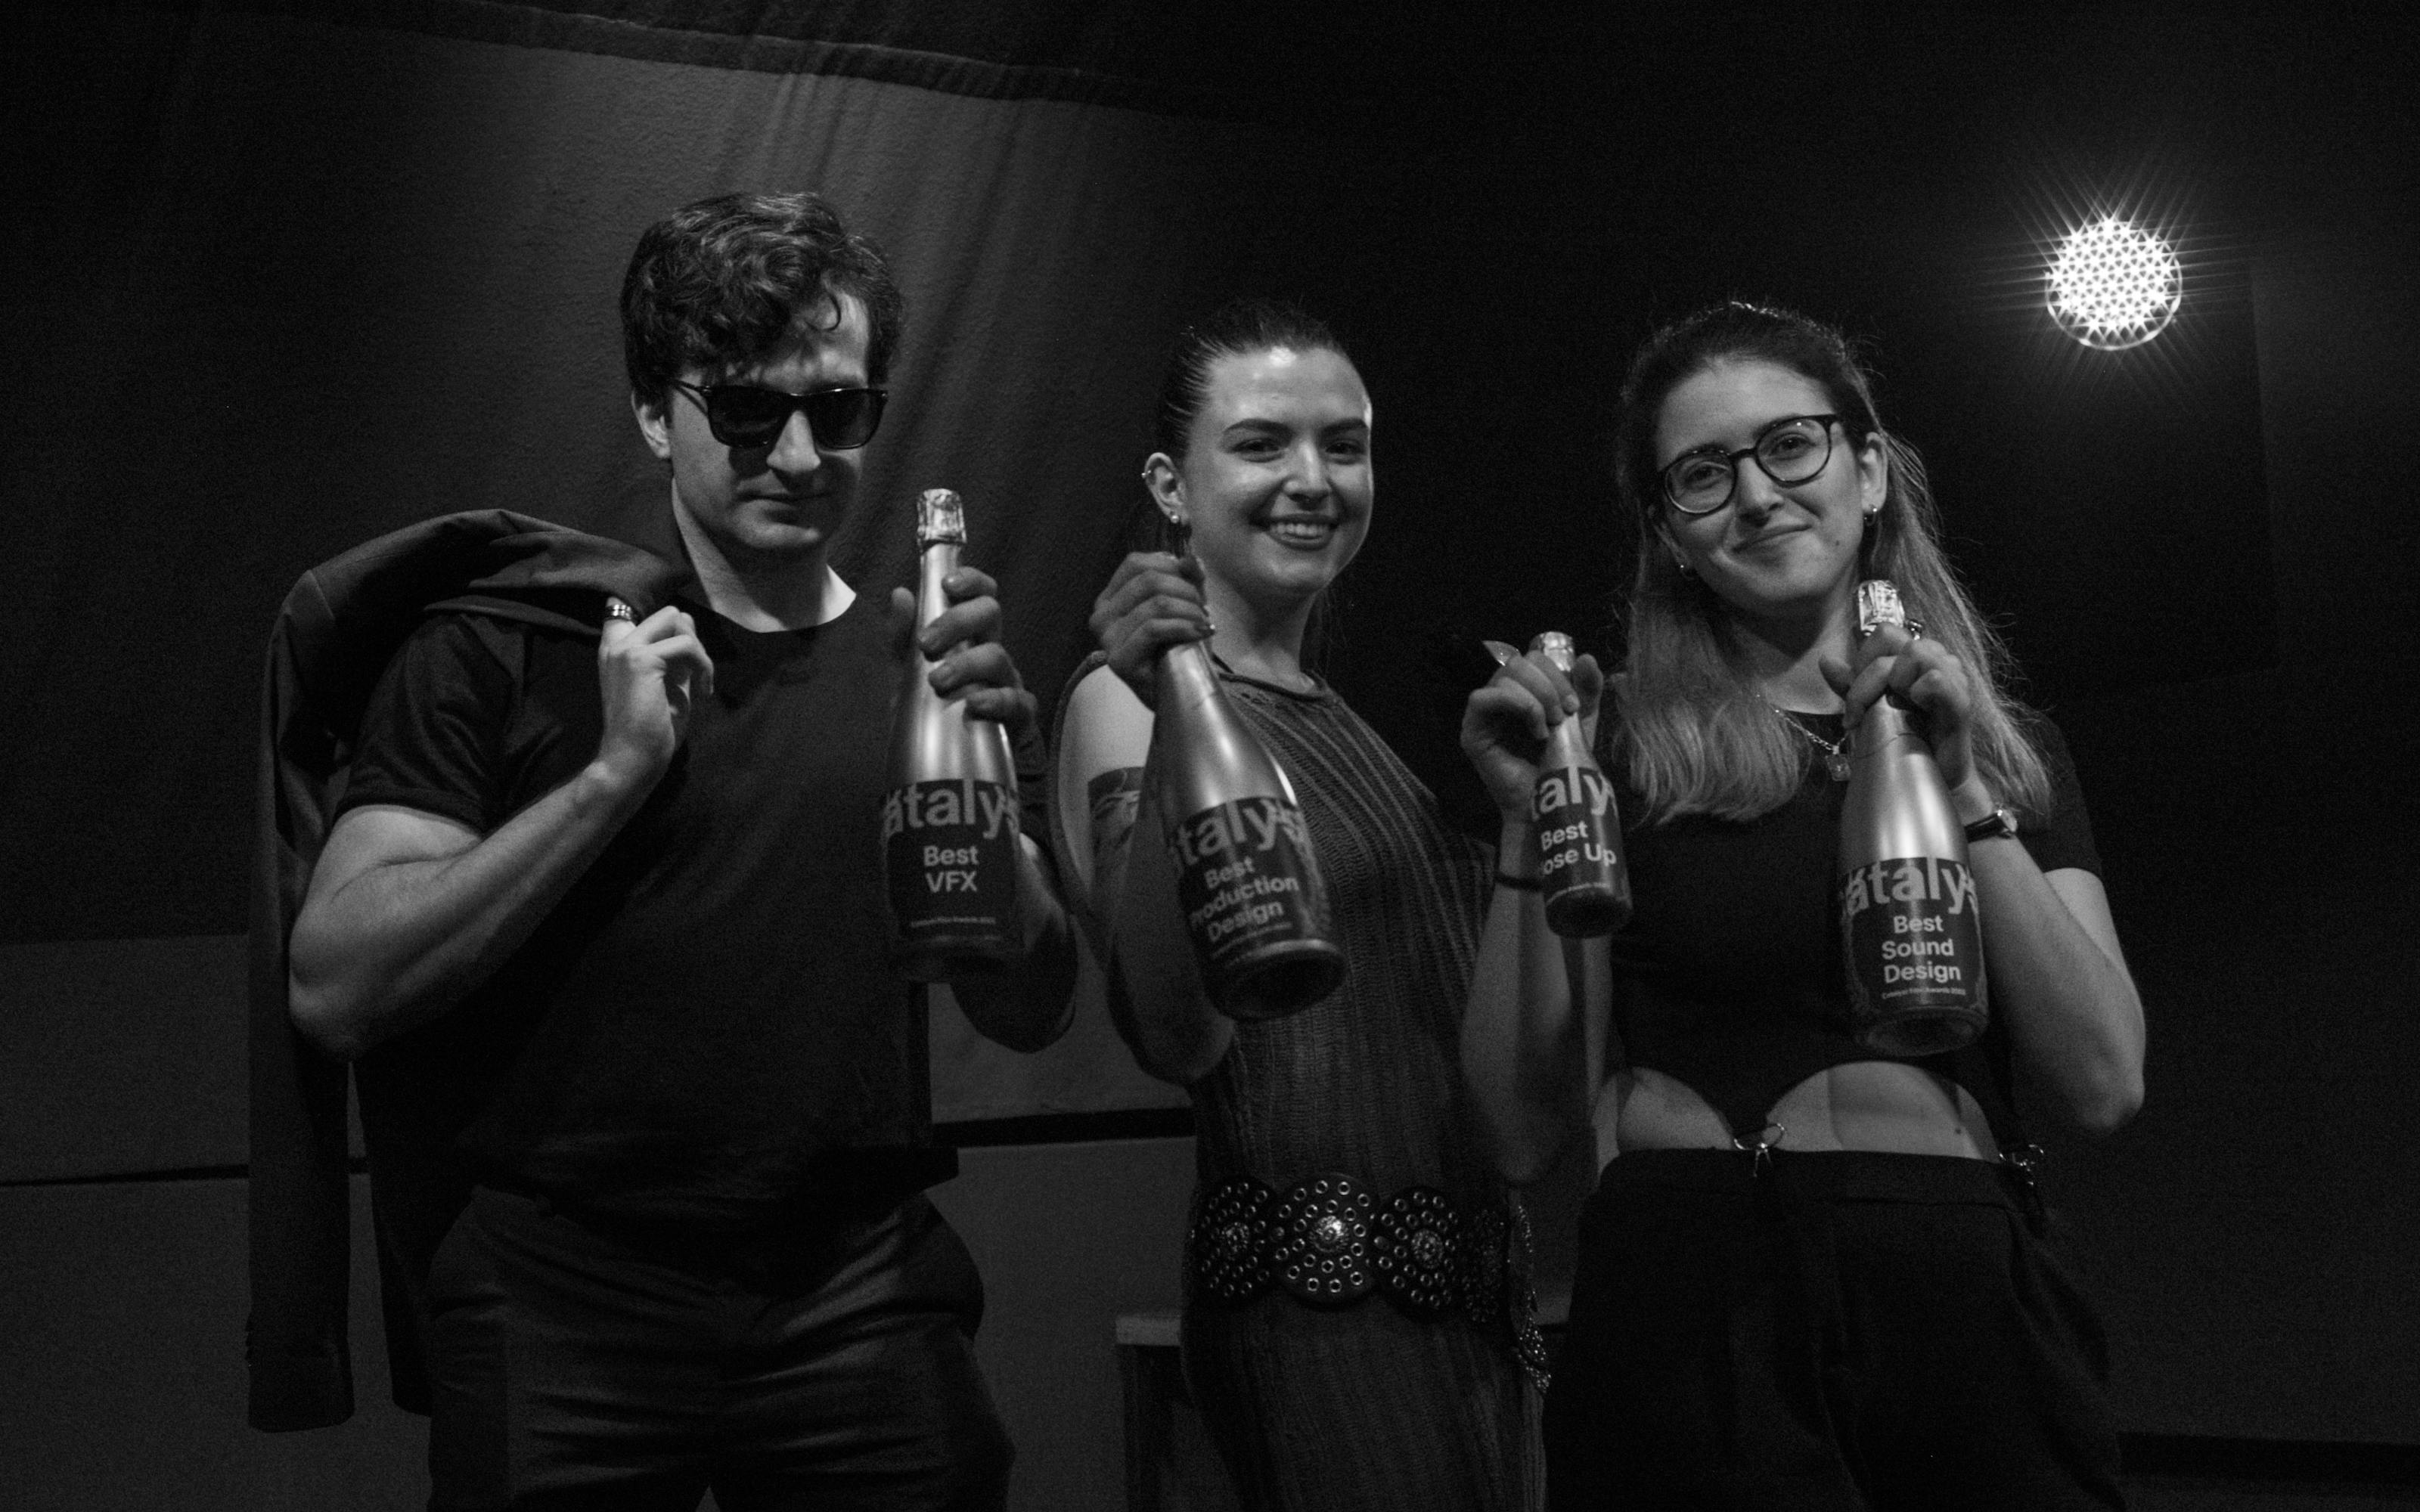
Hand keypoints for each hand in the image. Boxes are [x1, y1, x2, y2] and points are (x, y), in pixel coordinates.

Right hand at [594, 599, 713, 790]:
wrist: (633, 759)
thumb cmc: (651, 729)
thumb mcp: (668, 683)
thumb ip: (674, 656)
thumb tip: (689, 631)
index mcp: (617, 648)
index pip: (633, 607)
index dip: (667, 621)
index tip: (684, 647)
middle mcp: (617, 642)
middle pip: (668, 612)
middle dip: (692, 637)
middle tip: (698, 671)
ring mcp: (626, 649)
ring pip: (677, 619)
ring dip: (700, 650)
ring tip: (702, 682)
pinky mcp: (641, 659)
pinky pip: (686, 644)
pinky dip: (703, 665)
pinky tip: (703, 689)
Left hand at [892, 566, 1036, 735]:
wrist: (949, 763)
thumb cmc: (933, 708)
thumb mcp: (906, 673)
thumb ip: (900, 638)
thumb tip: (900, 594)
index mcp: (970, 636)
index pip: (981, 594)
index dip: (971, 581)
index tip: (947, 584)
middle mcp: (991, 651)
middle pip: (991, 613)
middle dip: (957, 621)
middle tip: (925, 644)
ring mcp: (1007, 681)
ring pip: (997, 656)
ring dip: (966, 664)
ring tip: (937, 682)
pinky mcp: (1017, 716)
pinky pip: (1017, 701)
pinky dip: (996, 700)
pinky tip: (974, 704)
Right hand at [1087, 551, 1212, 708]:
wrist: (1181, 693)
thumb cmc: (1179, 647)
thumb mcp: (1185, 604)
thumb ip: (1187, 578)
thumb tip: (1189, 558)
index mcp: (1110, 599)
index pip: (1136, 563)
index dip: (1170, 565)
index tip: (1193, 584)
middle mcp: (1101, 616)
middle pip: (1148, 580)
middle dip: (1186, 590)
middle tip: (1203, 609)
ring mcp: (1107, 639)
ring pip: (1156, 603)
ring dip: (1190, 610)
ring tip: (1203, 624)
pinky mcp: (1119, 660)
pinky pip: (1155, 628)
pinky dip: (1184, 627)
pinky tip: (1200, 633)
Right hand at [1460, 641, 1603, 816]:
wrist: (1550, 802)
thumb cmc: (1562, 764)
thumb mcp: (1581, 721)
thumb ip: (1586, 690)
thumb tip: (1587, 657)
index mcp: (1524, 690)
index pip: (1534, 658)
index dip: (1557, 674)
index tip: (1573, 705)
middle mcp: (1501, 696)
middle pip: (1519, 662)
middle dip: (1548, 685)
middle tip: (1562, 715)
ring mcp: (1485, 712)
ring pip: (1504, 676)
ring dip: (1536, 698)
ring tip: (1548, 728)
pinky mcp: (1472, 730)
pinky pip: (1483, 698)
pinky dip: (1515, 705)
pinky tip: (1534, 729)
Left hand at [1826, 623, 1978, 795]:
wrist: (1937, 777)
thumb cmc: (1906, 740)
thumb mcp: (1869, 709)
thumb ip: (1851, 684)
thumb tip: (1825, 660)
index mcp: (1917, 656)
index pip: (1884, 632)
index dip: (1863, 659)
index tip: (1856, 697)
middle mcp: (1937, 658)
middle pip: (1891, 637)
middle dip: (1866, 677)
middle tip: (1863, 712)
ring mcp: (1953, 676)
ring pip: (1914, 651)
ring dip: (1892, 683)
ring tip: (1897, 711)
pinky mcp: (1961, 701)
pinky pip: (1935, 679)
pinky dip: (1918, 693)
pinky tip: (1916, 713)